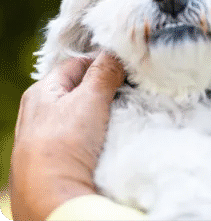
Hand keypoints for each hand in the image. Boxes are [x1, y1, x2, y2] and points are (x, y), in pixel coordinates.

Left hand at [10, 52, 124, 220]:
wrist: (52, 198)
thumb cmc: (64, 145)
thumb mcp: (89, 99)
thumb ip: (105, 71)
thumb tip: (116, 51)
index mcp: (41, 92)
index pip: (77, 63)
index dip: (103, 61)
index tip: (128, 67)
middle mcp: (39, 112)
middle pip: (80, 89)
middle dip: (106, 88)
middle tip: (131, 90)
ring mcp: (47, 138)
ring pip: (82, 114)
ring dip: (104, 113)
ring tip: (125, 114)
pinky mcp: (57, 160)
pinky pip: (83, 137)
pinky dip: (99, 134)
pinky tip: (111, 138)